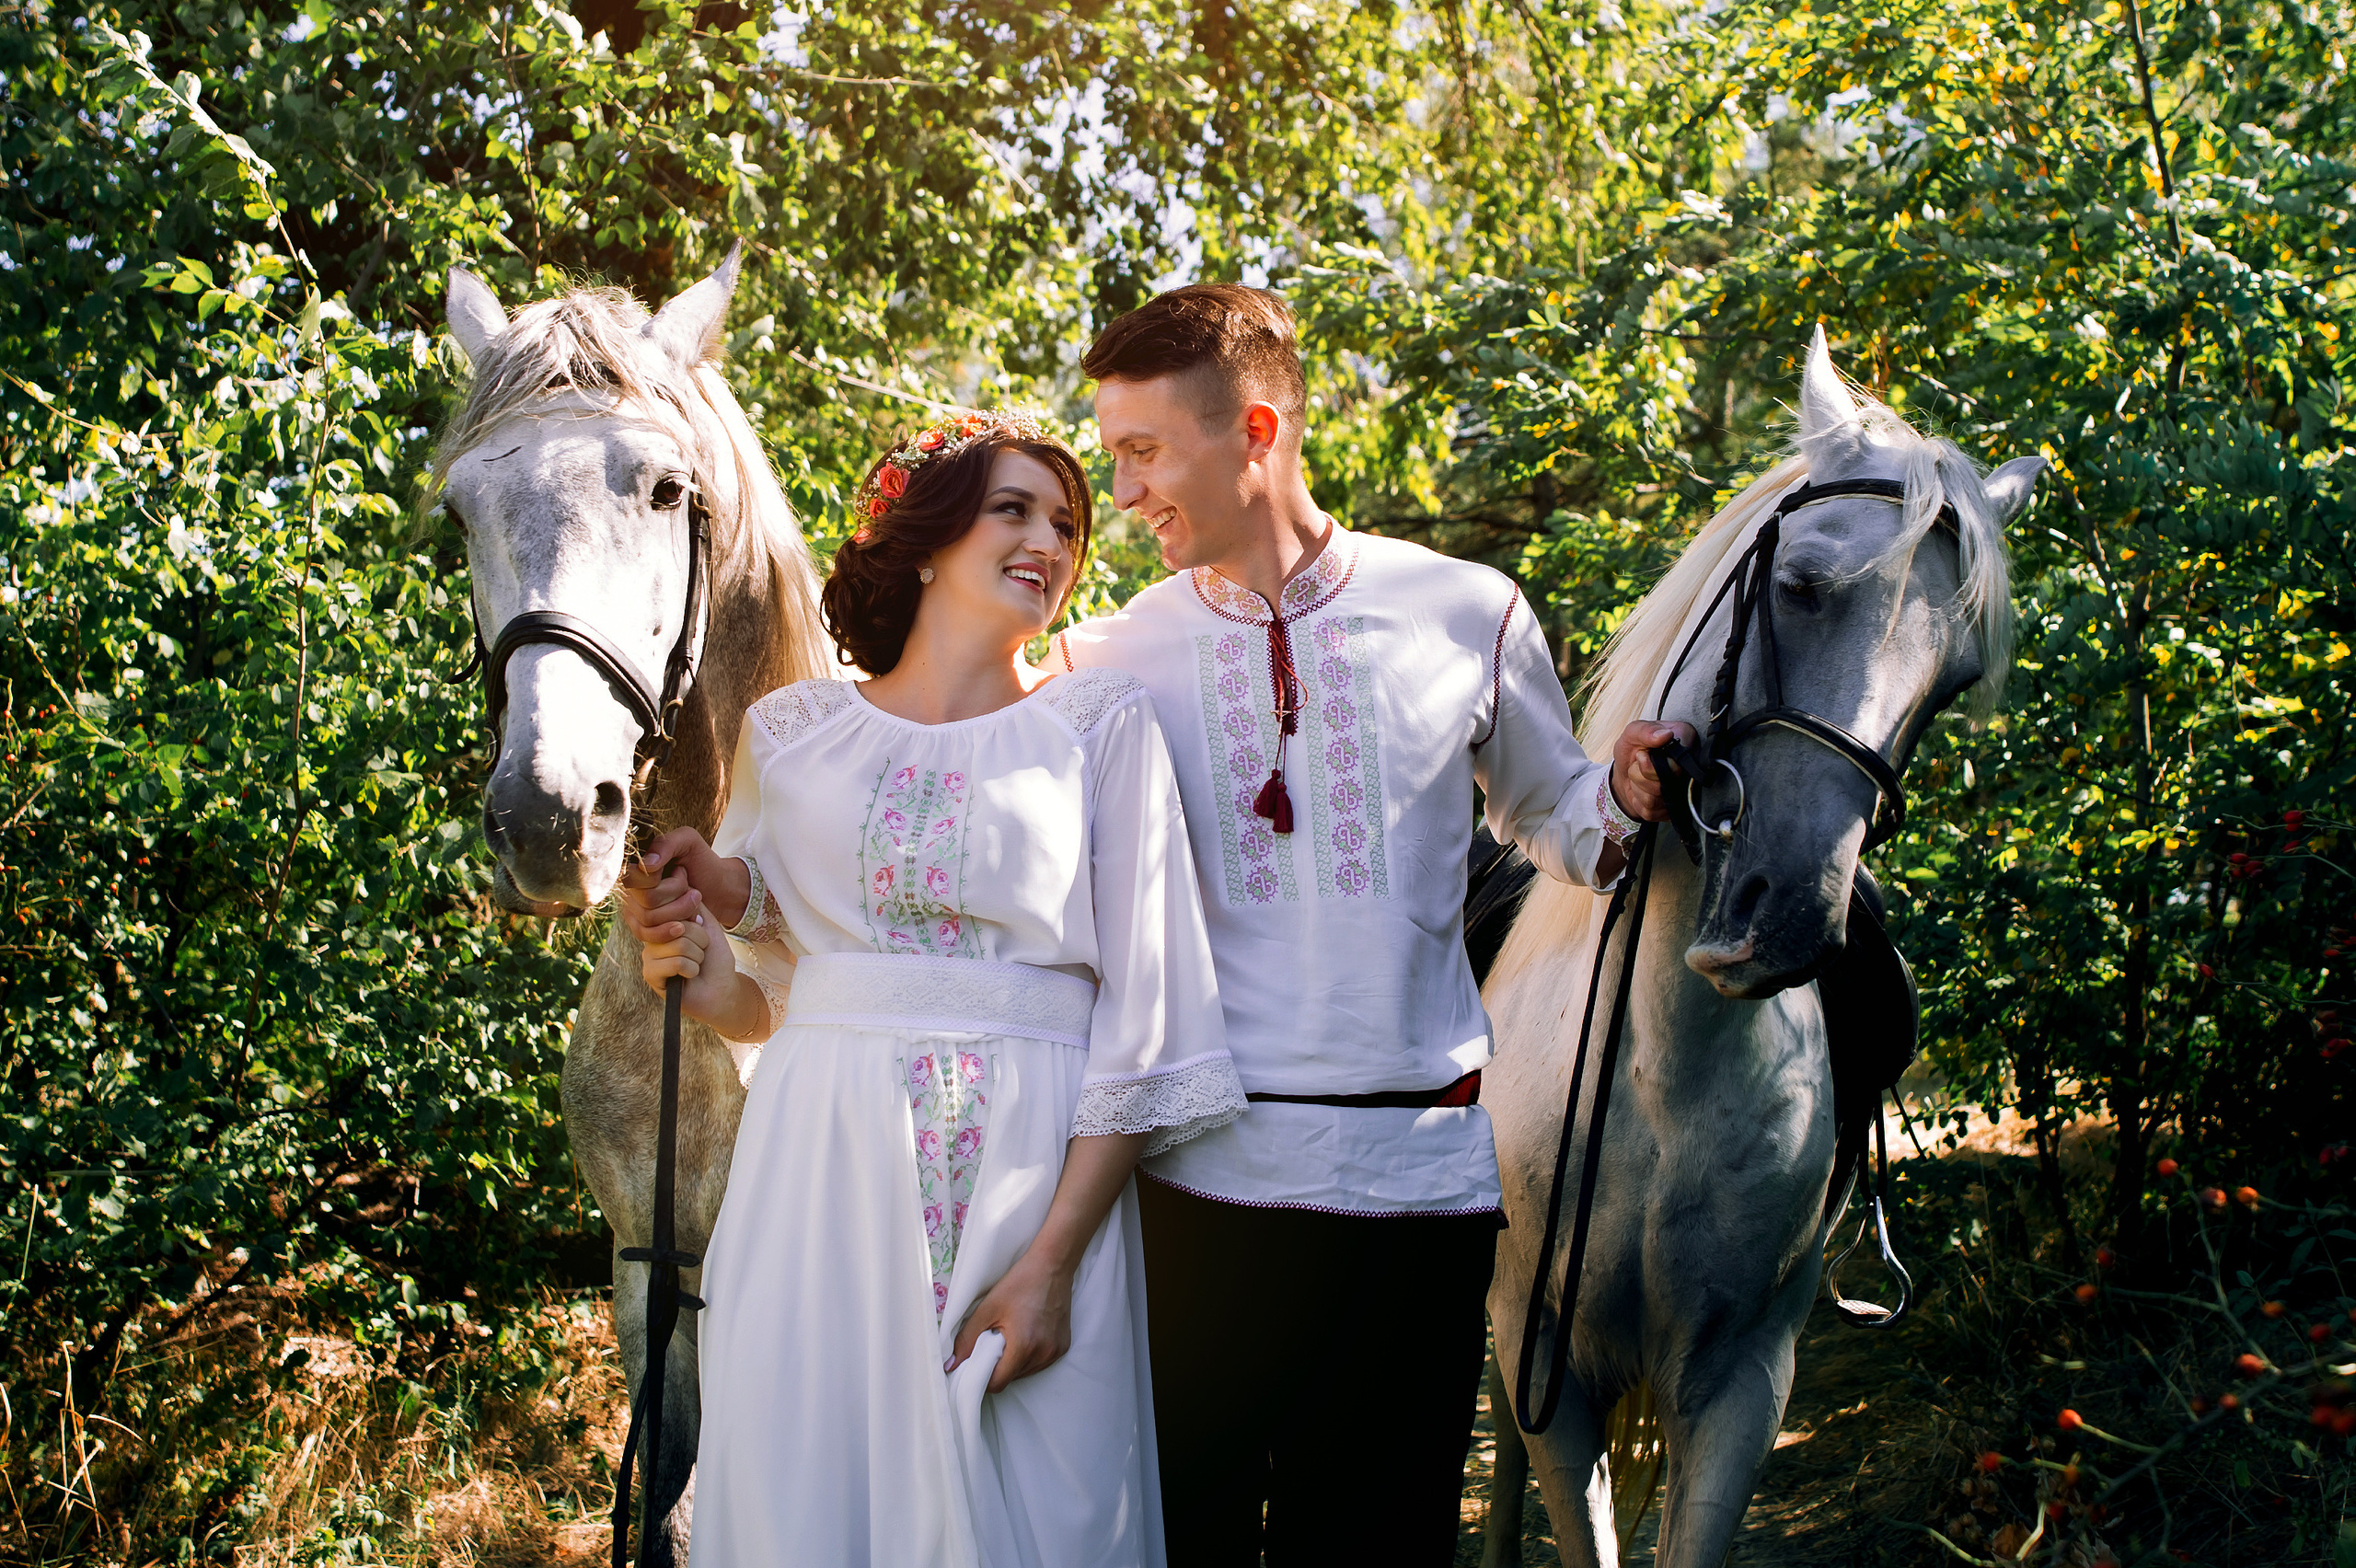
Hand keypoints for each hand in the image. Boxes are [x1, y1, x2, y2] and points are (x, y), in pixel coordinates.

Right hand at [625, 827, 750, 933]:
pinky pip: (645, 935)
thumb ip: (667, 844)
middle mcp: (628, 886)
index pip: (636, 878)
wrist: (719, 890)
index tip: (681, 872)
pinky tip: (689, 921)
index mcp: (634, 864)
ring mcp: (632, 908)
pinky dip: (672, 930)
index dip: (664, 879)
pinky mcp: (641, 927)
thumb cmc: (703, 862)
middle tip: (693, 890)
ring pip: (648, 919)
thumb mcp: (688, 842)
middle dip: (677, 895)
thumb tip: (645, 866)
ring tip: (695, 903)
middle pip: (646, 900)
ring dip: (680, 910)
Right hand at [635, 905, 741, 1024]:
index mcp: (663, 923)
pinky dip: (692, 969)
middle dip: (700, 941)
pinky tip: (689, 977)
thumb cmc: (715, 958)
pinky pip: (676, 963)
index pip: (673, 908)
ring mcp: (649, 956)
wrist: (722, 989)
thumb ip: (692, 905)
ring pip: (679, 944)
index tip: (701, 934)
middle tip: (700, 953)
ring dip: (697, 957)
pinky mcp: (650, 975)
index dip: (695, 923)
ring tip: (696, 965)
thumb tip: (680, 882)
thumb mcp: (708, 925)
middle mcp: (652, 937)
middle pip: (678, 926)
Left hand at [948, 1253, 1073, 1392]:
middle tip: (990, 1344)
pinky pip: (1040, 1363)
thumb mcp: (987, 1309)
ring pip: (1025, 1372)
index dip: (982, 1379)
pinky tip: (1025, 1335)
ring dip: (1013, 1363)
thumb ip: (966, 1339)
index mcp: (1023, 1347)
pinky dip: (1029, 1357)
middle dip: (998, 1368)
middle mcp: (1043, 1354)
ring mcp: (1055, 1352)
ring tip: (1009, 1338)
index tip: (975, 1365)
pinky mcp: (1063, 1347)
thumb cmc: (1019, 1283)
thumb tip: (950, 1365)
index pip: (998, 1383)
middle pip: (1011, 1378)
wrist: (1052, 1266)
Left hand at [1609, 720, 1699, 821]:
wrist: (1624, 771)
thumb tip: (1665, 735)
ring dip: (1637, 787)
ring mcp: (1683, 792)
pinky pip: (1651, 811)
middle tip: (1638, 763)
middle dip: (1641, 774)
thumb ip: (1646, 730)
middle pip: (1664, 783)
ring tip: (1640, 775)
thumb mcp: (1632, 734)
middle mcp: (1690, 770)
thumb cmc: (1633, 749)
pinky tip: (1641, 789)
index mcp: (1686, 744)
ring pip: (1655, 799)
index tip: (1641, 754)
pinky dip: (1638, 800)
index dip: (1652, 764)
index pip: (1676, 765)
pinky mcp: (1671, 810)